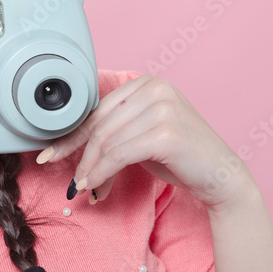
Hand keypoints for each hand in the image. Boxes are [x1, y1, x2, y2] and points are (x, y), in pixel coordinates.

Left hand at [37, 73, 254, 211]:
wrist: (222, 177)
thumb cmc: (180, 158)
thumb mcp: (140, 137)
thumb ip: (112, 133)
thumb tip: (69, 150)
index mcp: (147, 82)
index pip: (98, 110)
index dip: (72, 135)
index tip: (50, 154)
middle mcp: (155, 88)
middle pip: (100, 125)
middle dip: (81, 157)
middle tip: (73, 183)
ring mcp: (162, 108)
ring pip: (107, 142)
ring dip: (91, 170)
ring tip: (87, 189)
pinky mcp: (166, 132)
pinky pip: (119, 155)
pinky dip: (102, 173)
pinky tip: (96, 187)